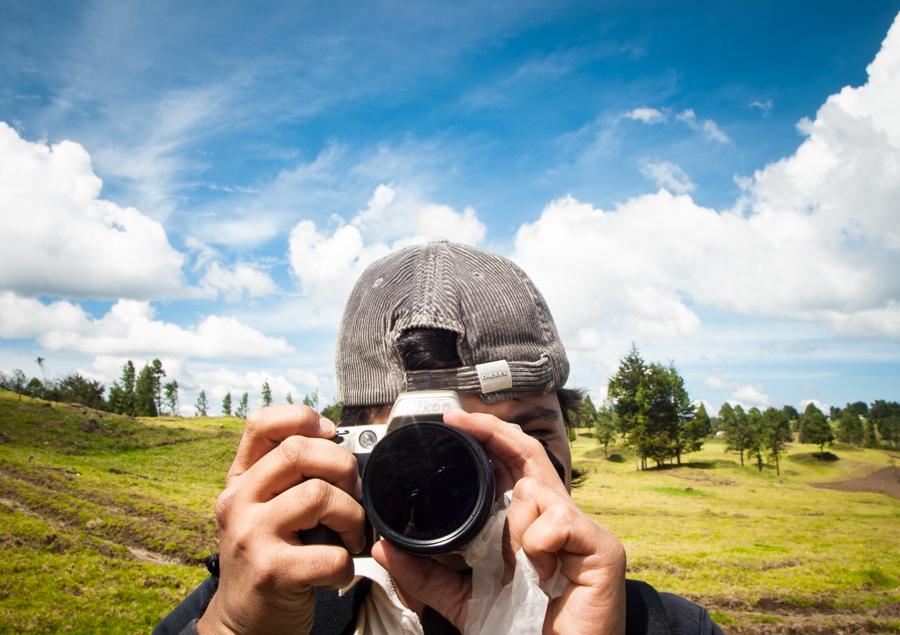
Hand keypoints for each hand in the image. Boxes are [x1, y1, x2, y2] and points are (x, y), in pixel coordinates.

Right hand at [197, 405, 365, 634]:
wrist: (242, 623)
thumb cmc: (269, 558)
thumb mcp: (264, 509)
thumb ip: (290, 476)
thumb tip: (345, 445)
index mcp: (240, 480)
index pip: (260, 423)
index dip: (303, 419)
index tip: (330, 435)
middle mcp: (238, 502)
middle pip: (299, 451)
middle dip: (343, 466)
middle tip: (353, 493)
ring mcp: (251, 536)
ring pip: (319, 496)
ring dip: (352, 516)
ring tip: (350, 535)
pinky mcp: (271, 572)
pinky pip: (331, 554)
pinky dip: (347, 564)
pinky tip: (337, 571)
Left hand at [371, 410, 625, 634]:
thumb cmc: (523, 631)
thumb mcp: (463, 599)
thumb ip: (427, 574)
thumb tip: (386, 549)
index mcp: (525, 526)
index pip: (510, 466)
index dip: (486, 438)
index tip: (451, 422)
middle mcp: (553, 519)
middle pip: (528, 454)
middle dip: (494, 432)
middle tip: (460, 421)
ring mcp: (580, 531)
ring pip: (535, 488)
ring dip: (514, 523)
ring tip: (520, 564)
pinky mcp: (602, 548)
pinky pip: (558, 520)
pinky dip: (539, 542)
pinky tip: (541, 574)